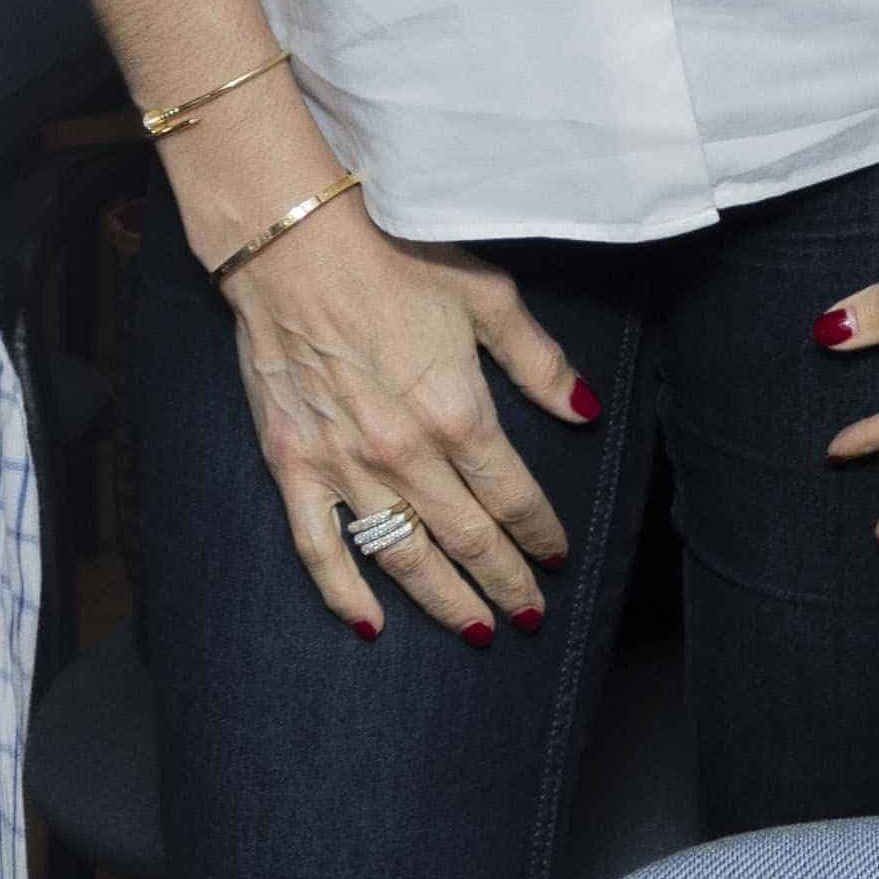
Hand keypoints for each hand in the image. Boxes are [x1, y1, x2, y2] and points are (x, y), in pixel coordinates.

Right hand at [215, 190, 594, 645]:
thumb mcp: (490, 299)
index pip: (514, 497)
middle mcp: (406, 453)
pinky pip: (320, 550)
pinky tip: (372, 626)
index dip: (541, 534)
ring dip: (444, 601)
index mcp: (460, 413)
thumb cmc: (400, 261)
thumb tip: (585, 411)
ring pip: (403, 556)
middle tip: (530, 616)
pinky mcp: (292, 468)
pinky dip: (345, 595)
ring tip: (478, 631)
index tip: (558, 558)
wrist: (296, 247)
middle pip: (467, 538)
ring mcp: (345, 467)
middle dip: (504, 582)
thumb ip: (540, 363)